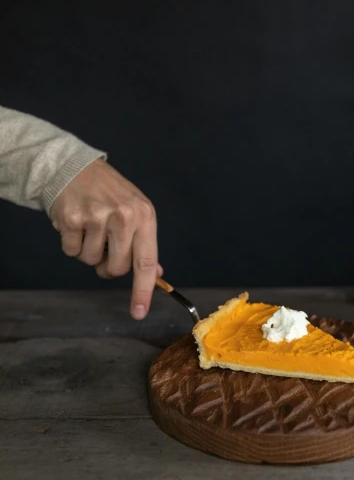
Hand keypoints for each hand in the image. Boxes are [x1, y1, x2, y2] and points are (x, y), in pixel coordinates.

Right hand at [49, 159, 161, 318]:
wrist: (74, 167)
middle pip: (117, 268)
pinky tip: (74, 222)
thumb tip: (156, 272)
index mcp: (144, 215)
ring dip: (88, 250)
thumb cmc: (108, 192)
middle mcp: (123, 216)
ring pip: (92, 261)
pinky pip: (71, 252)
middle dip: (109, 264)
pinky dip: (71, 243)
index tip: (139, 312)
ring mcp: (97, 217)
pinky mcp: (72, 219)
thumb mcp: (135, 210)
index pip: (146, 261)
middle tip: (104, 243)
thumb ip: (144, 242)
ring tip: (89, 226)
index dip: (143, 290)